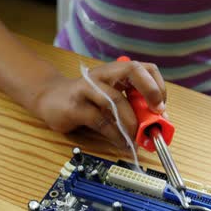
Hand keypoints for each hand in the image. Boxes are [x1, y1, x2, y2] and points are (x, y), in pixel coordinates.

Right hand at [33, 61, 165, 147]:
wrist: (49, 99)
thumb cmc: (85, 100)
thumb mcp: (110, 98)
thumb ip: (130, 105)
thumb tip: (155, 122)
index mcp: (114, 71)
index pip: (143, 68)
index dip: (157, 85)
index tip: (161, 106)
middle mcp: (102, 75)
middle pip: (132, 71)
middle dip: (149, 90)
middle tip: (156, 113)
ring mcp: (87, 88)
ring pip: (115, 100)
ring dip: (131, 121)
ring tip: (136, 137)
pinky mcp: (75, 106)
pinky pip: (100, 121)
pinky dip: (115, 135)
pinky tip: (121, 142)